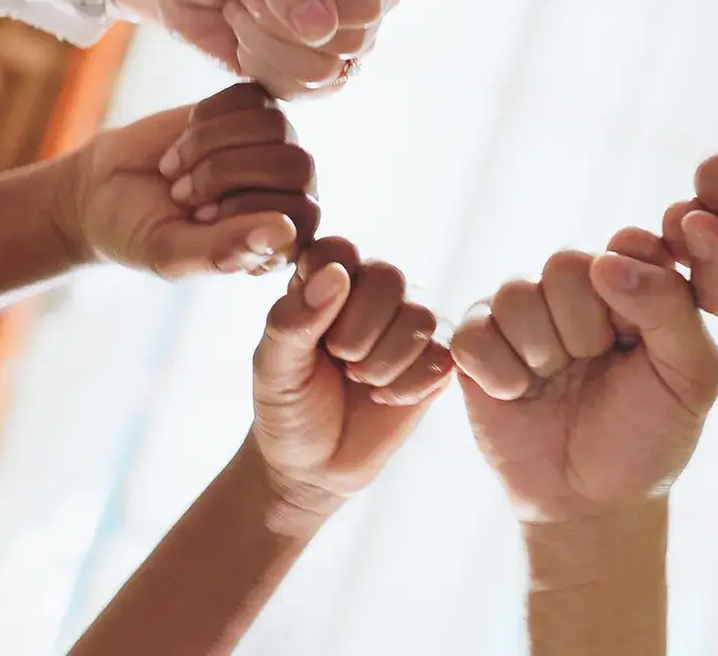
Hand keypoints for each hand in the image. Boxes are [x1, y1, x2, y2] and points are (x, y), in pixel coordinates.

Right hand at [65, 84, 318, 277]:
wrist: (103, 190)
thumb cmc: (140, 232)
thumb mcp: (171, 253)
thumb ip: (225, 251)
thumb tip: (284, 231)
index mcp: (281, 239)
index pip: (304, 215)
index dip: (247, 210)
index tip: (197, 219)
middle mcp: (288, 191)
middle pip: (295, 165)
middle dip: (225, 174)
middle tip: (180, 194)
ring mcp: (273, 147)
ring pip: (275, 126)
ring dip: (210, 146)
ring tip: (175, 170)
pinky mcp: (251, 110)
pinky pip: (251, 97)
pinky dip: (207, 117)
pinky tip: (183, 138)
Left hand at [107, 0, 395, 98]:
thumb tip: (323, 30)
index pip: (367, 5)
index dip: (310, 2)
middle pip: (349, 44)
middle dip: (277, 22)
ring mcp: (348, 40)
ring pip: (323, 74)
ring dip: (263, 43)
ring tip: (243, 10)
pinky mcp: (319, 75)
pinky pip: (301, 93)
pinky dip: (259, 66)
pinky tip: (245, 36)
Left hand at [250, 237, 455, 528]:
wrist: (314, 467)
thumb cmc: (288, 407)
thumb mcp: (274, 368)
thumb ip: (294, 318)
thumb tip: (337, 274)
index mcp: (325, 280)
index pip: (339, 250)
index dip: (328, 288)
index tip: (312, 333)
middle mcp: (372, 292)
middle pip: (389, 277)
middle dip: (359, 331)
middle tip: (339, 362)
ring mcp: (409, 324)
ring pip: (421, 316)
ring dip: (384, 362)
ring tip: (360, 383)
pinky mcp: (438, 359)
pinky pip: (443, 355)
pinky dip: (408, 385)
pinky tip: (384, 398)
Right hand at [454, 233, 717, 523]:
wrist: (595, 503)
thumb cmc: (649, 434)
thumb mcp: (691, 376)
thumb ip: (670, 307)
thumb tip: (607, 262)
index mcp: (633, 282)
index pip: (627, 243)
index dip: (629, 287)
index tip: (635, 337)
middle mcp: (575, 287)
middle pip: (564, 263)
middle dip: (584, 327)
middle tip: (595, 365)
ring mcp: (522, 314)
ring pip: (515, 295)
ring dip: (542, 352)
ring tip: (556, 381)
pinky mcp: (477, 346)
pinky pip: (472, 334)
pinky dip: (499, 373)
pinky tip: (519, 395)